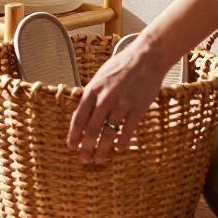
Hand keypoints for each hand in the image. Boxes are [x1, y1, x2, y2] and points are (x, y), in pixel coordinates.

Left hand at [66, 44, 169, 162]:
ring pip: (108, 134)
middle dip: (86, 147)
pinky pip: (127, 131)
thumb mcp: (99, 77)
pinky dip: (122, 143)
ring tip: (99, 159)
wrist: (146, 57)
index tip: (71, 146)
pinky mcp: (138, 109)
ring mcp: (122, 105)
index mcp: (92, 90)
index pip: (78, 118)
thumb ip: (90, 94)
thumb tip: (81, 112)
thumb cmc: (121, 66)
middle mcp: (105, 99)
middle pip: (92, 130)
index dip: (74, 135)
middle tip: (84, 159)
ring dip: (102, 149)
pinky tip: (118, 149)